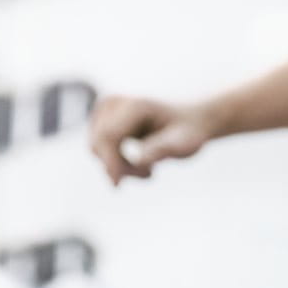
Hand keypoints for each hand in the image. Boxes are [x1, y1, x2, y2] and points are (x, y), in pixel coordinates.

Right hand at [89, 95, 215, 184]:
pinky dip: (117, 162)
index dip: (110, 162)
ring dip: (119, 166)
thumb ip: (161, 150)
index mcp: (135, 106)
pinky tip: (141, 164)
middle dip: (118, 167)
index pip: (108, 136)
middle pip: (98, 143)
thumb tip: (139, 161)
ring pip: (96, 148)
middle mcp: (116, 102)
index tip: (118, 185)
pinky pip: (100, 148)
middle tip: (148, 175)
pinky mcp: (103, 119)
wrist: (191, 121)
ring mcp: (106, 109)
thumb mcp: (183, 145)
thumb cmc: (189, 133)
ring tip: (149, 170)